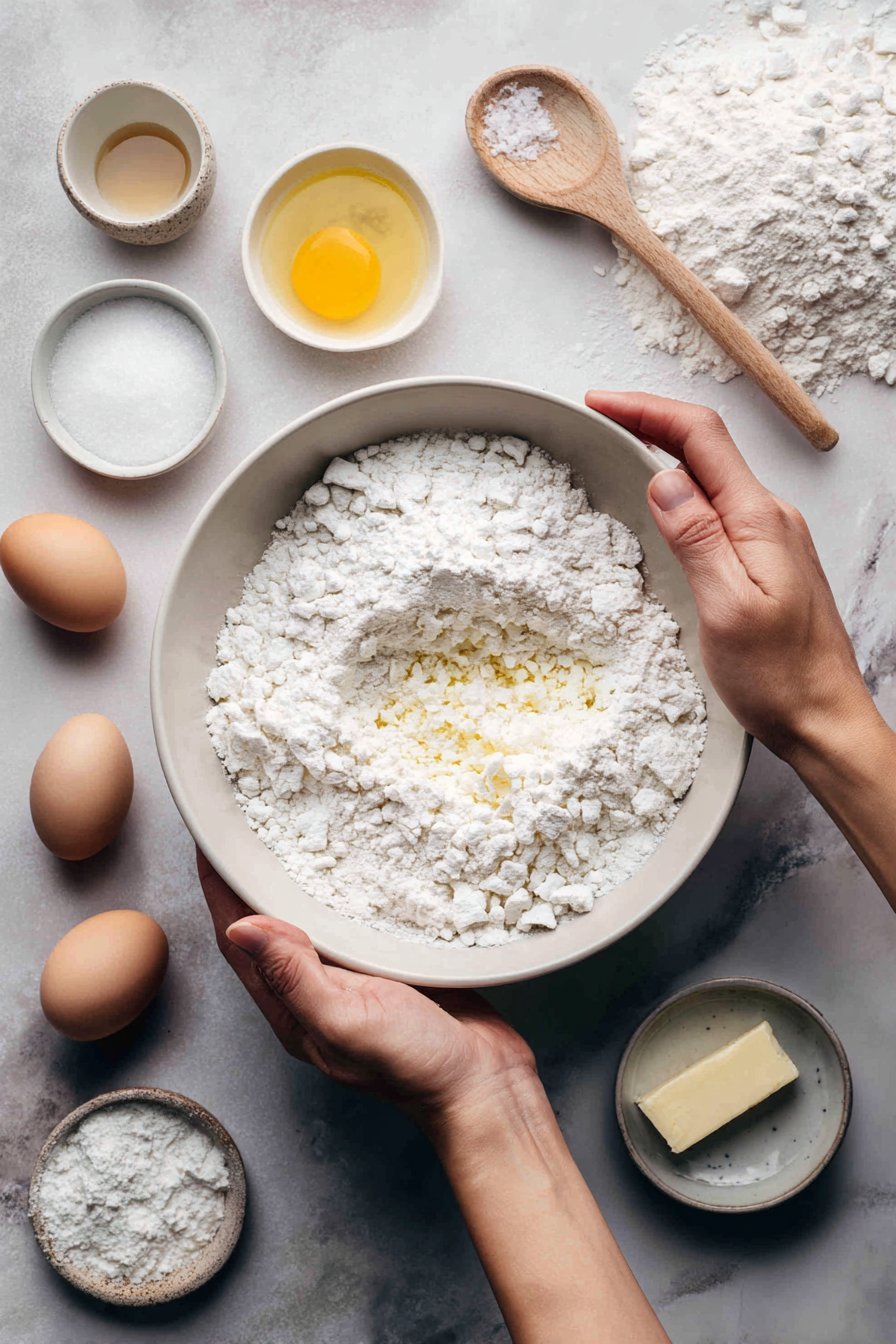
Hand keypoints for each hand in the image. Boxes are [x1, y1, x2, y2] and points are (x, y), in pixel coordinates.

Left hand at [198, 850, 535, 1118]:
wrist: (482, 1083)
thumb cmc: (413, 1064)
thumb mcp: (345, 1020)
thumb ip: (293, 976)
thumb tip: (239, 927)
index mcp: (291, 1006)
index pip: (238, 940)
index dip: (218, 889)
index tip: (207, 839)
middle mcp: (314, 987)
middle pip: (268, 922)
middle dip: (250, 875)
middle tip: (246, 820)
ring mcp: (352, 975)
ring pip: (312, 915)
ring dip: (296, 875)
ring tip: (288, 829)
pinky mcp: (388, 962)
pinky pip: (355, 916)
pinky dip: (345, 886)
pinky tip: (351, 860)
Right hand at [585, 391, 875, 761]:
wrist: (824, 720)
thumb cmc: (780, 677)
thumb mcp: (727, 608)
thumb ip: (696, 538)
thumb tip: (663, 478)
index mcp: (759, 519)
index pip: (700, 437)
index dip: (647, 409)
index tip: (600, 402)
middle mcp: (769, 518)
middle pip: (706, 447)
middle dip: (652, 421)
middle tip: (601, 416)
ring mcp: (771, 538)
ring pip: (712, 477)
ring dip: (666, 453)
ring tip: (622, 446)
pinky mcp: (766, 561)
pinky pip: (719, 508)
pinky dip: (683, 492)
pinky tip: (663, 503)